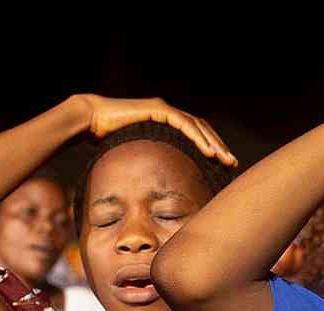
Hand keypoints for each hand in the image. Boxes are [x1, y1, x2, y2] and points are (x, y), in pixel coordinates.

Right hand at [77, 95, 237, 166]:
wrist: (91, 122)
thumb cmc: (109, 142)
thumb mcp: (138, 156)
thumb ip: (152, 163)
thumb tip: (158, 188)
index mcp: (168, 125)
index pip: (197, 136)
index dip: (212, 150)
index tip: (224, 167)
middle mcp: (170, 114)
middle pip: (203, 131)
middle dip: (219, 148)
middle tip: (232, 164)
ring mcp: (165, 109)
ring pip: (198, 127)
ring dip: (214, 144)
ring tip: (225, 160)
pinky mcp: (159, 109)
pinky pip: (184, 124)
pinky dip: (198, 138)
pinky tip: (209, 152)